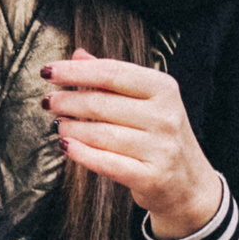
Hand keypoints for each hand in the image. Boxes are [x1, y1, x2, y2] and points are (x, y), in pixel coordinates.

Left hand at [43, 48, 226, 237]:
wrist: (190, 184)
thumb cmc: (161, 136)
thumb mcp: (147, 100)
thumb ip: (113, 77)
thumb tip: (78, 55)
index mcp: (163, 88)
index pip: (111, 72)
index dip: (75, 71)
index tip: (48, 72)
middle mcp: (164, 116)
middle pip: (101, 103)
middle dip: (67, 101)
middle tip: (49, 102)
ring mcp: (160, 148)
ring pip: (100, 133)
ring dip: (71, 128)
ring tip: (58, 125)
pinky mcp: (151, 177)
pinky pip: (106, 163)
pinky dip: (81, 153)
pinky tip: (66, 146)